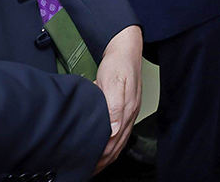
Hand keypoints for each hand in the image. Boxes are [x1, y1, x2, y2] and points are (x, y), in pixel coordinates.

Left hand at [94, 25, 143, 173]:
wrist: (125, 49)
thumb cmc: (118, 64)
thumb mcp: (114, 83)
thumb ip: (114, 107)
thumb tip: (114, 130)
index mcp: (127, 110)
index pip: (115, 141)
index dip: (102, 155)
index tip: (90, 164)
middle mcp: (129, 113)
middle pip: (118, 144)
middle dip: (104, 159)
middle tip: (90, 169)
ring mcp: (129, 111)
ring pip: (119, 140)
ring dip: (107, 153)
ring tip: (95, 163)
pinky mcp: (125, 107)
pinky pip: (119, 131)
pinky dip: (110, 142)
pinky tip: (104, 143)